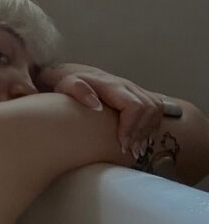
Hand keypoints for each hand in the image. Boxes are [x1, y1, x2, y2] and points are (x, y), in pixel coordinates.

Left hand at [35, 63, 164, 157]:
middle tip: (127, 149)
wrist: (76, 74)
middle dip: (141, 132)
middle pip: (149, 108)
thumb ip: (77, 90)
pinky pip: (156, 110)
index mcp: (112, 85)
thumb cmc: (70, 82)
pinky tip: (140, 141)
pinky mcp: (139, 95)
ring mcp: (135, 90)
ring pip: (155, 109)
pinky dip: (151, 127)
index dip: (131, 126)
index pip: (134, 105)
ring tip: (135, 149)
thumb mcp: (66, 84)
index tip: (121, 143)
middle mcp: (127, 86)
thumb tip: (95, 105)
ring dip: (148, 131)